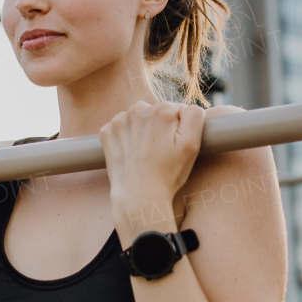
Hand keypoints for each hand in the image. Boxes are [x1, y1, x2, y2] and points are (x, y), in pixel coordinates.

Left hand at [99, 101, 203, 236]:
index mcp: (162, 109)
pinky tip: (133, 153)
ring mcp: (120, 120)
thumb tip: (185, 106)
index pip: (178, 111)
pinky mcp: (107, 132)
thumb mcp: (192, 144)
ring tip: (147, 153)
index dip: (180, 129)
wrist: (139, 195)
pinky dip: (126, 137)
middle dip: (162, 128)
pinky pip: (122, 128)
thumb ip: (194, 115)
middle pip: (157, 112)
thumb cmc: (169, 173)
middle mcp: (138, 108)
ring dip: (144, 130)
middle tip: (162, 152)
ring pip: (139, 119)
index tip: (175, 146)